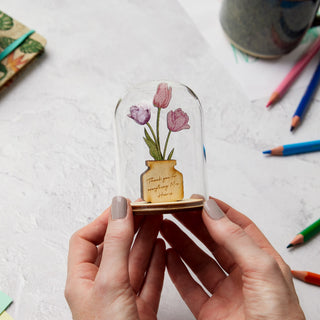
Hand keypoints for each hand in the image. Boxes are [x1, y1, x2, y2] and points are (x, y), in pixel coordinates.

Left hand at [65, 196, 164, 319]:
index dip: (104, 220)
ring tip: (157, 219)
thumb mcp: (111, 282)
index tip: (123, 207)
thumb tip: (119, 207)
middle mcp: (101, 287)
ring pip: (135, 261)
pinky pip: (150, 278)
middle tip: (146, 208)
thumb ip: (117, 243)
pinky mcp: (141, 307)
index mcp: (82, 281)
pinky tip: (161, 247)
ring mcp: (123, 296)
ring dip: (147, 239)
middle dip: (131, 225)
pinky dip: (157, 261)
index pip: (86, 240)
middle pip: (115, 247)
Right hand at [161, 197, 304, 319]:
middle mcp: (243, 276)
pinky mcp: (210, 312)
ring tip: (166, 226)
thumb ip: (236, 239)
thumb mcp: (262, 271)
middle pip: (215, 242)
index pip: (239, 228)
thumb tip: (213, 212)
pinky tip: (168, 256)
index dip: (219, 212)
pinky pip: (189, 287)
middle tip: (176, 210)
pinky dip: (176, 271)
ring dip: (181, 243)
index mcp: (262, 263)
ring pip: (199, 262)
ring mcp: (226, 294)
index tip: (199, 199)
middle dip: (194, 224)